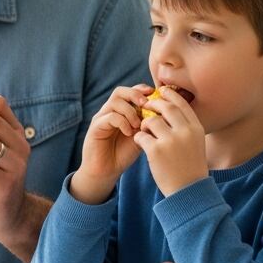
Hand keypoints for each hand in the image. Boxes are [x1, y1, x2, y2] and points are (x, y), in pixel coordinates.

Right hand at [70, 85, 150, 202]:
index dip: (143, 91)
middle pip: (121, 91)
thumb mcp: (141, 137)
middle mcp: (110, 111)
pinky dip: (123, 122)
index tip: (156, 98)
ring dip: (130, 111)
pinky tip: (129, 133)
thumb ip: (149, 124)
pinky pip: (110, 117)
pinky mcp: (96, 127)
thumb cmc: (124, 154)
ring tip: (138, 125)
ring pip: (115, 102)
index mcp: (122, 111)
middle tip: (146, 106)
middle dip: (135, 95)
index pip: (131, 91)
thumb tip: (166, 114)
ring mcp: (101, 118)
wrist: (106, 171)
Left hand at [134, 86, 206, 195]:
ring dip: (144, 123)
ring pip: (151, 120)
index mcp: (196, 129)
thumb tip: (171, 109)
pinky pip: (141, 135)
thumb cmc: (190, 167)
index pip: (182, 104)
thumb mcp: (195, 144)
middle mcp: (185, 132)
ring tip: (144, 131)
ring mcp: (171, 141)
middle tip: (145, 106)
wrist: (188, 191)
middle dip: (153, 104)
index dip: (170, 96)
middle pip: (166, 107)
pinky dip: (138, 137)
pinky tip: (141, 143)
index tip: (160, 93)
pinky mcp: (156, 150)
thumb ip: (186, 127)